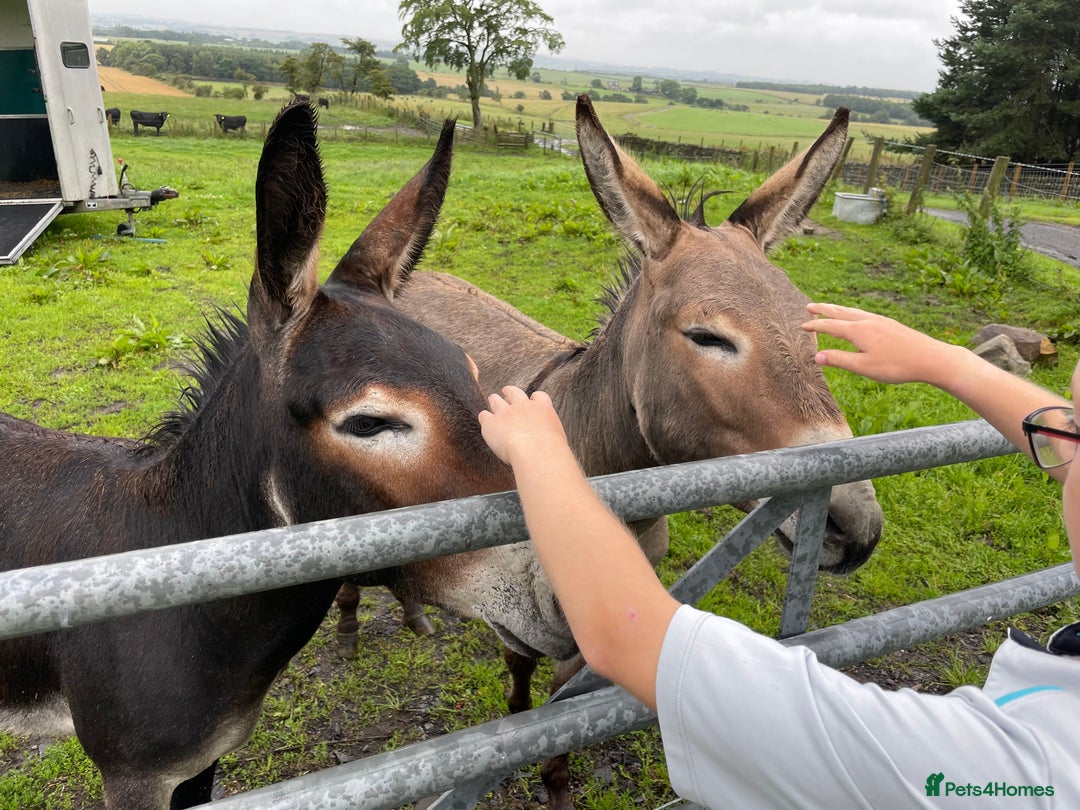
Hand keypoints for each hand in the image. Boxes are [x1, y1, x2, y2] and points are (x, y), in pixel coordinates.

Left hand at [479, 386, 568, 466]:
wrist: (536, 451)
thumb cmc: (550, 450)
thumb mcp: (557, 438)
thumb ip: (549, 434)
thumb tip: (548, 442)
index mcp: (542, 409)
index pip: (539, 397)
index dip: (534, 398)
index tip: (532, 400)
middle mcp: (523, 406)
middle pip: (515, 392)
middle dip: (510, 391)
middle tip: (506, 390)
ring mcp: (506, 412)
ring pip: (497, 400)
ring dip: (494, 399)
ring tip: (493, 399)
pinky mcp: (492, 423)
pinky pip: (485, 416)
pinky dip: (485, 417)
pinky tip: (485, 419)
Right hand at [801, 303, 961, 385]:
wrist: (931, 358)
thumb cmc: (897, 366)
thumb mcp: (864, 367)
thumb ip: (839, 360)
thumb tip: (816, 357)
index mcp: (859, 331)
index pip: (830, 326)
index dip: (815, 326)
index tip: (802, 325)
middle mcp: (868, 321)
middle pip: (840, 312)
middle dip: (824, 310)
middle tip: (809, 306)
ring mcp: (880, 320)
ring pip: (853, 312)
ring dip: (838, 309)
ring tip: (830, 309)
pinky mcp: (890, 324)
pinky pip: (865, 314)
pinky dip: (853, 313)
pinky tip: (857, 318)